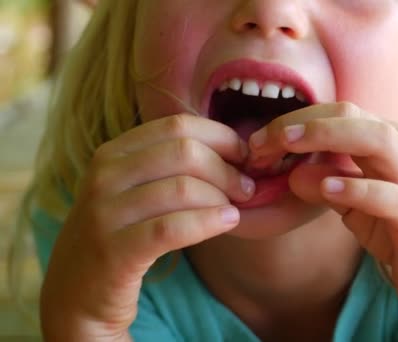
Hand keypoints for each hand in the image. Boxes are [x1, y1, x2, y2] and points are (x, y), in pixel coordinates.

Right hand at [40, 114, 254, 340]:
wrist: (78, 294)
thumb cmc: (123, 236)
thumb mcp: (136, 191)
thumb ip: (173, 167)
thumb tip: (236, 150)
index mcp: (113, 153)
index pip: (177, 125)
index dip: (220, 137)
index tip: (244, 157)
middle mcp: (104, 176)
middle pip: (185, 152)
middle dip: (227, 169)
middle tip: (247, 189)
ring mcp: (105, 213)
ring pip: (183, 188)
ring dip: (222, 198)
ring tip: (235, 209)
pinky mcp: (114, 251)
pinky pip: (173, 228)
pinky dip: (208, 222)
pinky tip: (229, 222)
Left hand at [249, 103, 397, 336]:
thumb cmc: (397, 231)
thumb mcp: (352, 206)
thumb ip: (324, 186)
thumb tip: (290, 174)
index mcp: (384, 143)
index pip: (336, 114)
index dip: (293, 122)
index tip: (256, 144)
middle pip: (351, 115)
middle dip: (302, 122)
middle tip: (260, 141)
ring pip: (378, 140)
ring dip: (329, 137)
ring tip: (287, 146)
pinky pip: (392, 196)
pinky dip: (359, 188)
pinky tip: (327, 187)